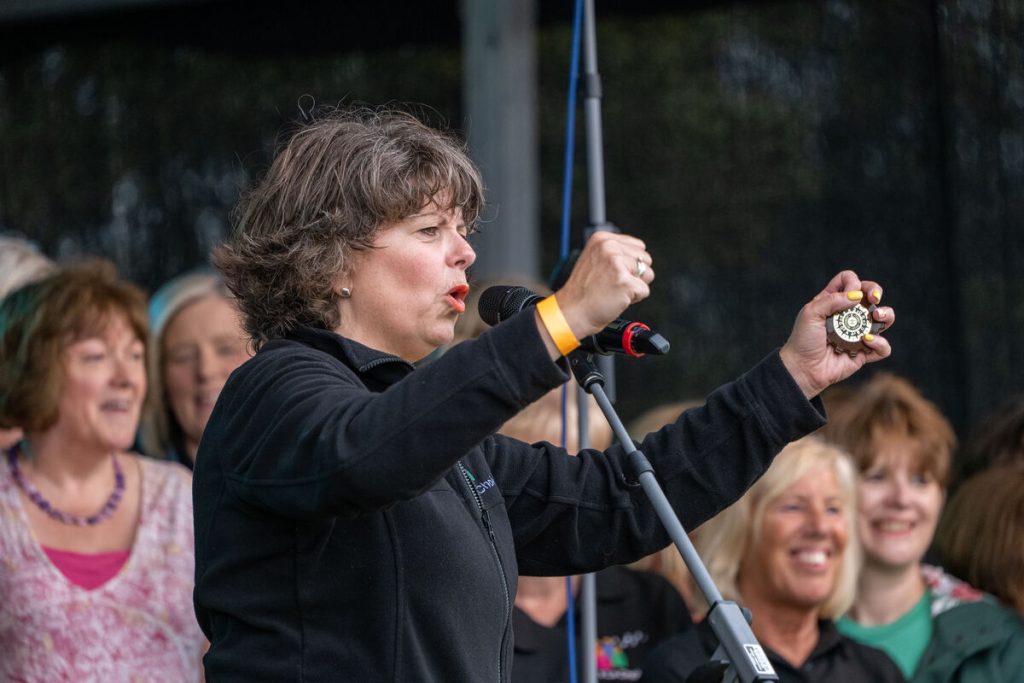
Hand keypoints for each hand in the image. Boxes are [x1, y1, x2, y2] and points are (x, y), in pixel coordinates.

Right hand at [554, 231, 654, 338]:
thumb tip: (638, 256)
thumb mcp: (593, 259)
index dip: (629, 263)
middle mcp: (609, 247)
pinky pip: (644, 291)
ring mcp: (617, 264)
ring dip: (635, 286)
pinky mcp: (625, 281)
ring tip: (614, 289)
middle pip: (646, 259)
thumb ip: (615, 253)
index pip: (638, 246)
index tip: (613, 272)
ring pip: (648, 274)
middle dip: (634, 274)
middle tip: (613, 282)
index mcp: (602, 239)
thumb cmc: (583, 291)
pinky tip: (616, 298)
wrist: (572, 312)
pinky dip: (634, 299)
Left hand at [779, 270, 894, 398]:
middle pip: (870, 294)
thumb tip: (857, 296)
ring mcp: (857, 333)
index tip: (850, 294)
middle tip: (874, 299)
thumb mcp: (810, 313)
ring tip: (877, 316)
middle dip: (876, 291)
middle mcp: (847, 315)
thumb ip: (832, 300)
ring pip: (883, 319)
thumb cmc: (803, 340)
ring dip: (887, 314)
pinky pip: (883, 347)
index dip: (853, 283)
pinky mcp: (864, 352)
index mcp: (833, 302)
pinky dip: (880, 344)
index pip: (849, 281)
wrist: (803, 368)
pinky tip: (867, 342)